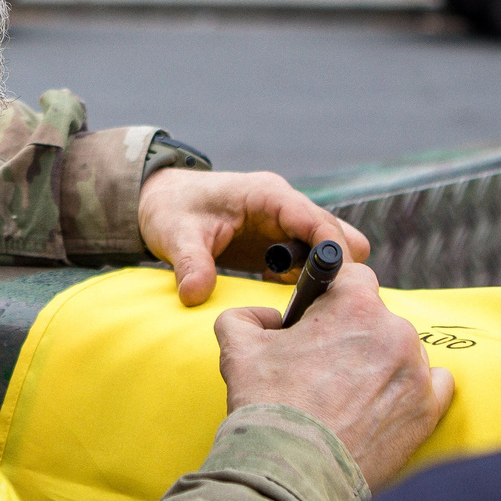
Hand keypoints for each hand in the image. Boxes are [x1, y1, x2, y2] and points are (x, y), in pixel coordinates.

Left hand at [138, 166, 369, 306]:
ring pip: (329, 250)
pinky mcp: (281, 243)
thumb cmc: (171, 208)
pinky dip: (307, 283)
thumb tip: (195, 296)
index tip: (337, 289)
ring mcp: (286, 224)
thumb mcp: (176, 235)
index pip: (317, 221)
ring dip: (321, 278)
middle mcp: (285, 206)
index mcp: (268, 195)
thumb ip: (189, 263)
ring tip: (298, 306)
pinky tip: (282, 301)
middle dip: (333, 270)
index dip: (332, 253)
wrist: (162, 201)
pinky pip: (311, 264)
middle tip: (313, 305)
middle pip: (337, 236)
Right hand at [216, 264, 454, 489]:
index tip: (322, 310)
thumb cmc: (268, 407)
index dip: (332, 291)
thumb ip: (247, 315)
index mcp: (353, 304)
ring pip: (401, 350)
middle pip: (375, 316)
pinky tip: (384, 404)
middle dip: (351, 333)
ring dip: (379, 362)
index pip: (351, 272)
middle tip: (323, 365)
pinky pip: (433, 383)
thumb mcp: (238, 348)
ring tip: (348, 396)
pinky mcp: (429, 409)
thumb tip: (267, 317)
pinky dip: (410, 389)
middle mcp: (394, 330)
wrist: (295, 473)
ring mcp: (416, 370)